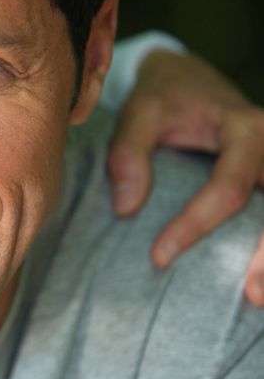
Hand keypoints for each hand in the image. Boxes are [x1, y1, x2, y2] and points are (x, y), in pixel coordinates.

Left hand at [108, 50, 263, 304]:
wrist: (190, 81)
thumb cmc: (164, 98)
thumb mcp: (140, 112)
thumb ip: (128, 153)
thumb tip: (127, 208)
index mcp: (247, 129)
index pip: (229, 187)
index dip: (196, 224)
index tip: (159, 256)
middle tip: (250, 294)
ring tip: (256, 297)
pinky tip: (254, 283)